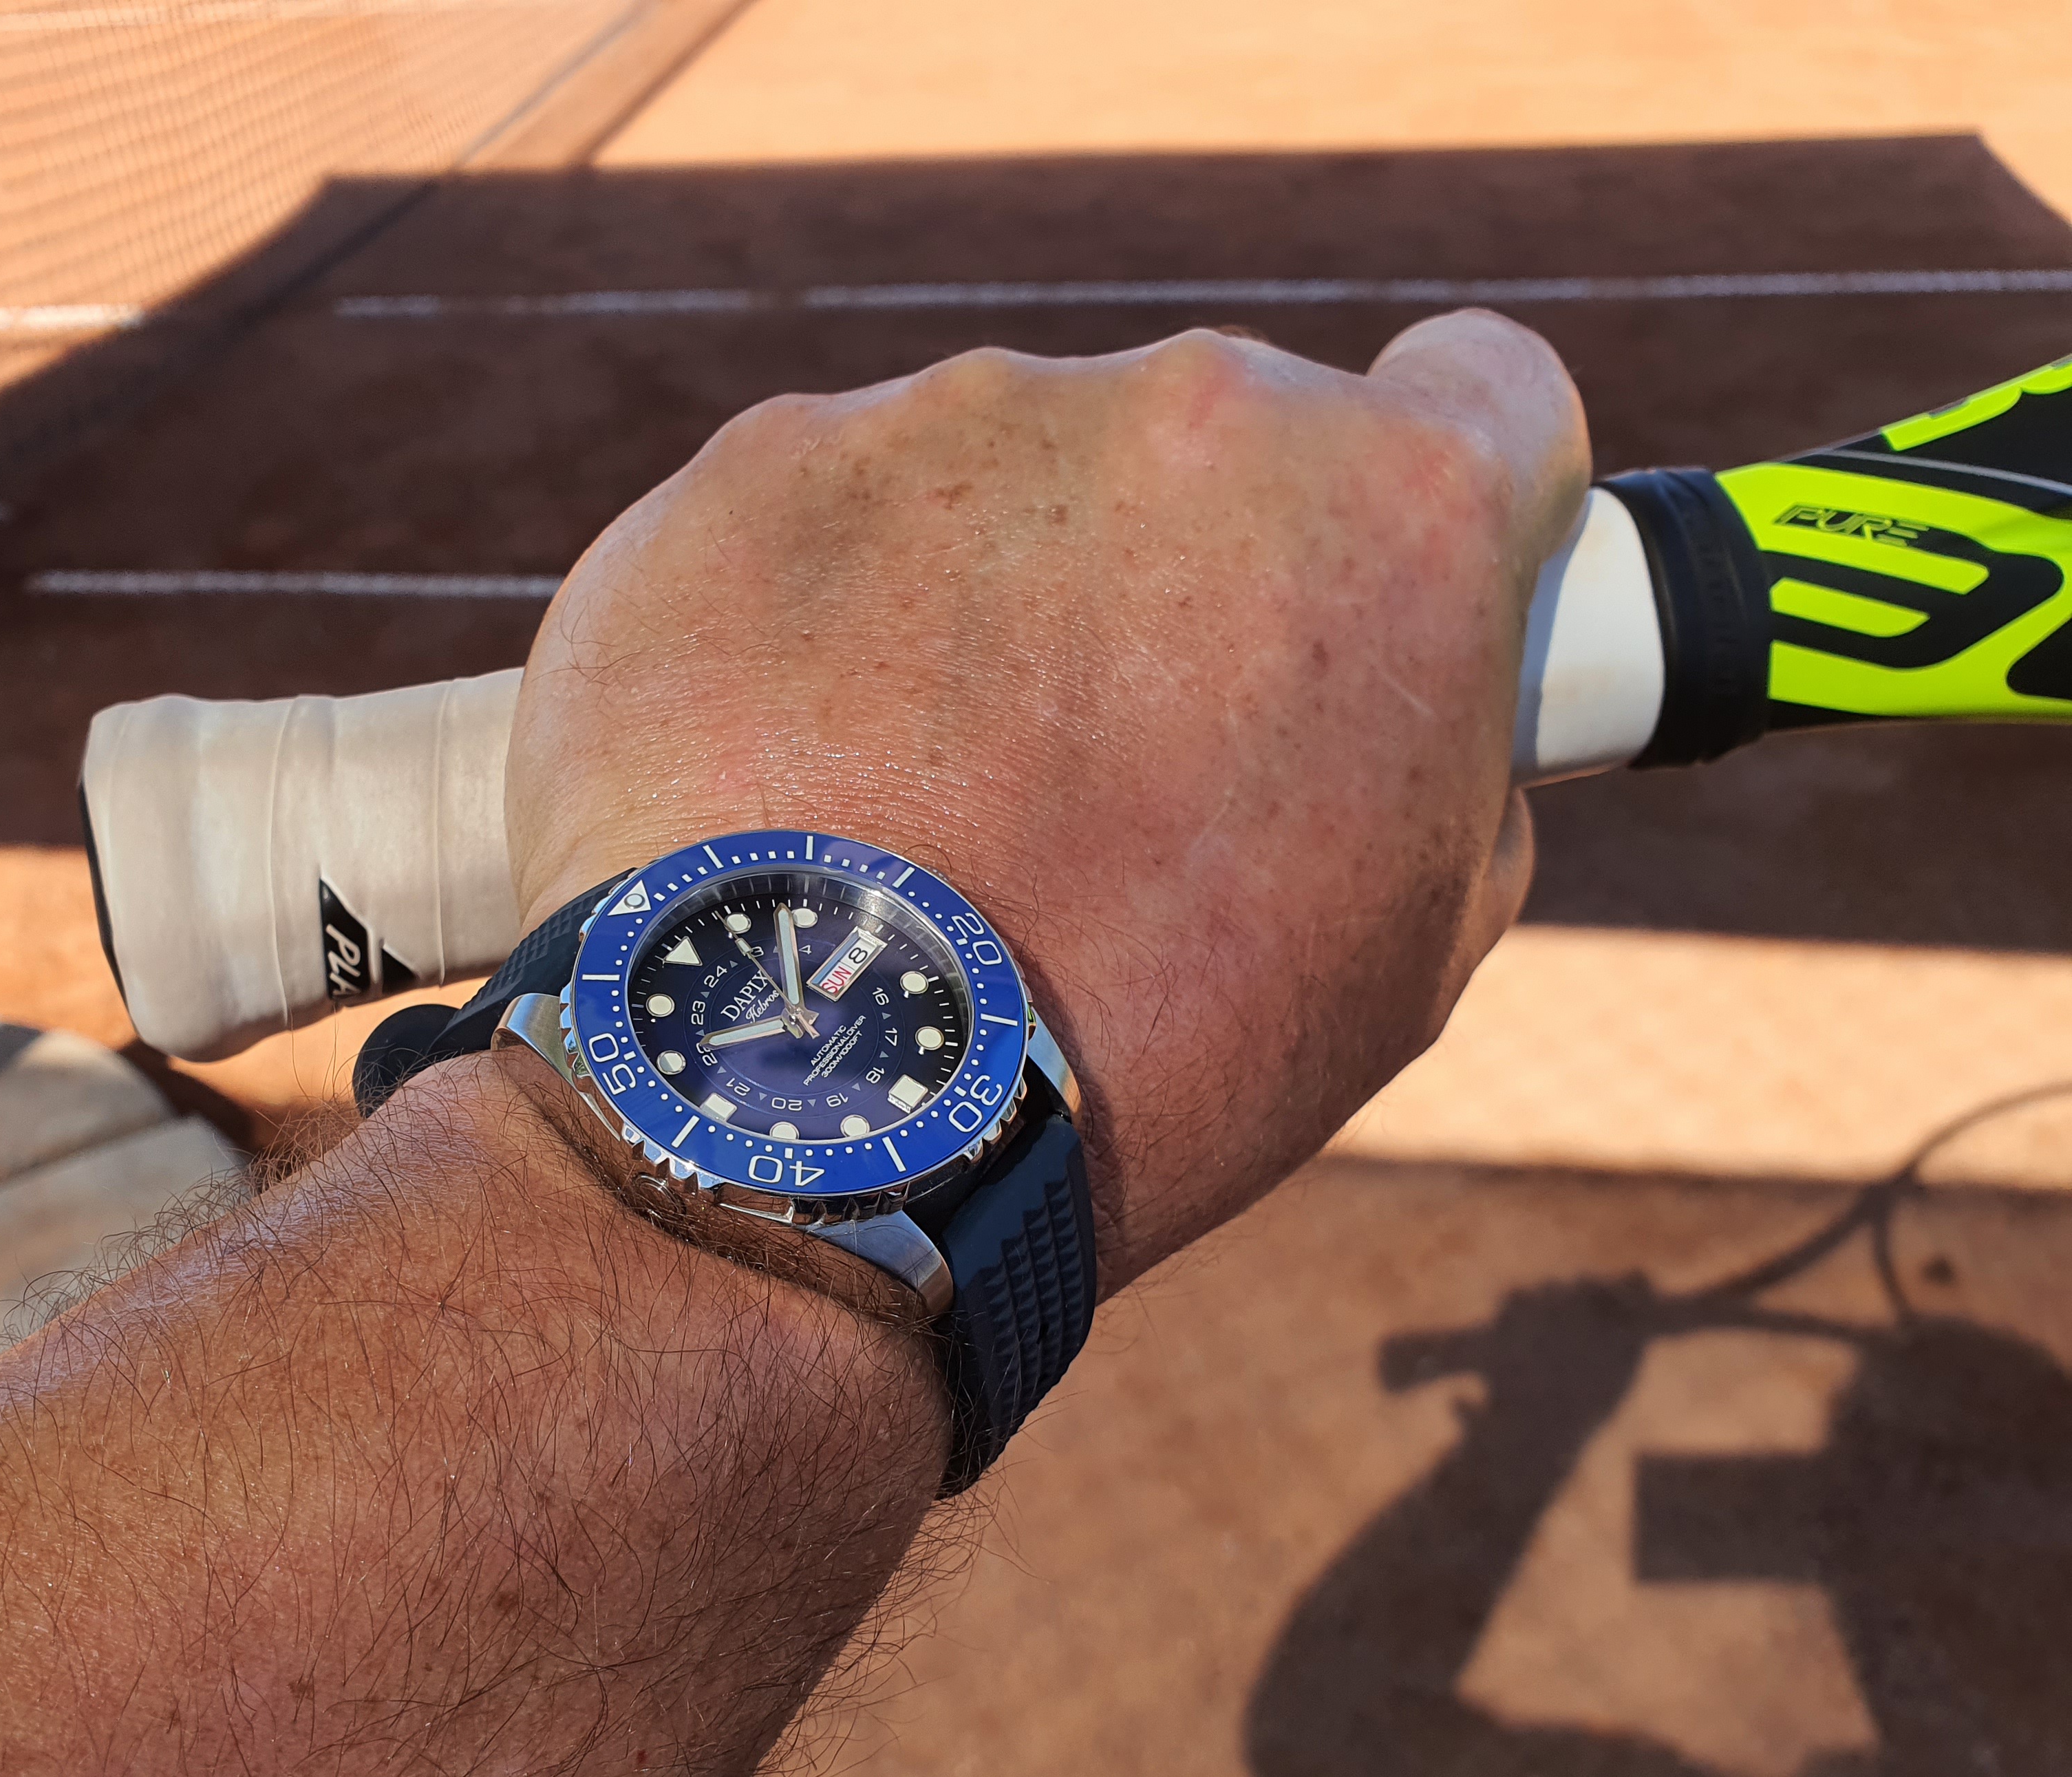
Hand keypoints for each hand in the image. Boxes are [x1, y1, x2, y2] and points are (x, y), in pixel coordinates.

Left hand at [508, 317, 1584, 1290]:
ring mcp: (954, 417)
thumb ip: (1438, 749)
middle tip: (1117, 759)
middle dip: (1192, 566)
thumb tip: (1399, 686)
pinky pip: (826, 514)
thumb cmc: (1143, 1058)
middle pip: (1221, 441)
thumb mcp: (1409, 943)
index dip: (1435, 502)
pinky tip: (801, 764)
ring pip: (1009, 471)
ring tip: (933, 792)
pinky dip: (820, 612)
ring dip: (996, 587)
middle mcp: (1187, 407)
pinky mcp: (762, 465)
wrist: (819, 1117)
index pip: (1478, 393)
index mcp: (1398, 500)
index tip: (1368, 583)